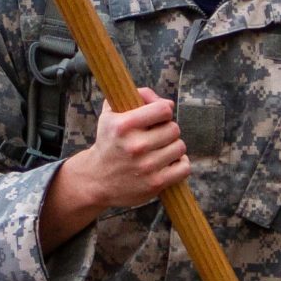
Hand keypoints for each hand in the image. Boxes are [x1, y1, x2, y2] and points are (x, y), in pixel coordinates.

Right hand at [41, 91, 190, 250]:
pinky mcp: (155, 184)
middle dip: (167, 130)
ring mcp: (146, 166)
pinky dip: (180, 164)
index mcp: (123, 126)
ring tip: (161, 149)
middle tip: (157, 136)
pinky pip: (184, 167)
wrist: (96, 180)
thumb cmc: (108, 142)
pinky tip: (168, 162)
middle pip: (174, 129)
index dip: (163, 111)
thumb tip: (167, 102)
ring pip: (180, 147)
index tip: (157, 117)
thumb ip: (137, 97)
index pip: (163, 110)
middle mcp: (135, 146)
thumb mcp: (111, 114)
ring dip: (173, 147)